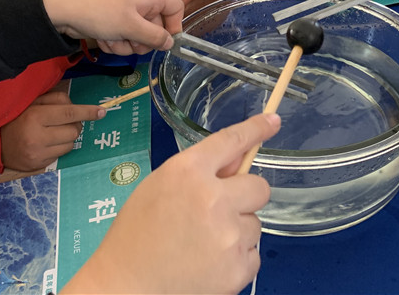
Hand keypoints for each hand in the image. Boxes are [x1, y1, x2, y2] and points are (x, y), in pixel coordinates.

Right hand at [0, 88, 104, 170]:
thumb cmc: (16, 117)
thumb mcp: (32, 102)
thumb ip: (56, 99)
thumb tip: (81, 107)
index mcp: (35, 116)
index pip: (69, 113)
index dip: (88, 112)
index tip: (102, 112)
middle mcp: (37, 136)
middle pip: (74, 131)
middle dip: (75, 124)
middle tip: (64, 121)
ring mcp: (38, 154)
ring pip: (70, 144)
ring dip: (67, 137)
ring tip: (53, 132)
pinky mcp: (38, 165)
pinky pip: (61, 155)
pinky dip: (59, 147)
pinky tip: (46, 143)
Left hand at [41, 0, 183, 55]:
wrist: (63, 9)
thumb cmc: (102, 13)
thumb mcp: (132, 27)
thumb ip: (155, 37)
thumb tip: (171, 43)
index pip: (176, 8)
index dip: (175, 25)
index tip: (165, 42)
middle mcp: (142, 3)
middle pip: (156, 28)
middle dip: (142, 41)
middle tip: (130, 41)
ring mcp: (127, 13)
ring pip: (138, 37)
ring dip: (125, 44)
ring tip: (111, 38)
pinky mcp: (113, 22)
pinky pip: (123, 38)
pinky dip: (114, 42)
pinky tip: (102, 38)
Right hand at [62, 113, 281, 294]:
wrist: (125, 287)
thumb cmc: (136, 236)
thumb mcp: (157, 187)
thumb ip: (198, 172)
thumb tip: (235, 163)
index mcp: (187, 172)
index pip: (231, 141)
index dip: (256, 129)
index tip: (273, 121)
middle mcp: (213, 198)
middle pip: (259, 187)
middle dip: (245, 196)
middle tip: (221, 211)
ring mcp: (229, 235)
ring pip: (255, 223)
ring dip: (238, 230)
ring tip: (203, 245)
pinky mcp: (238, 268)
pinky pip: (253, 254)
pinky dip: (237, 258)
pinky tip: (209, 264)